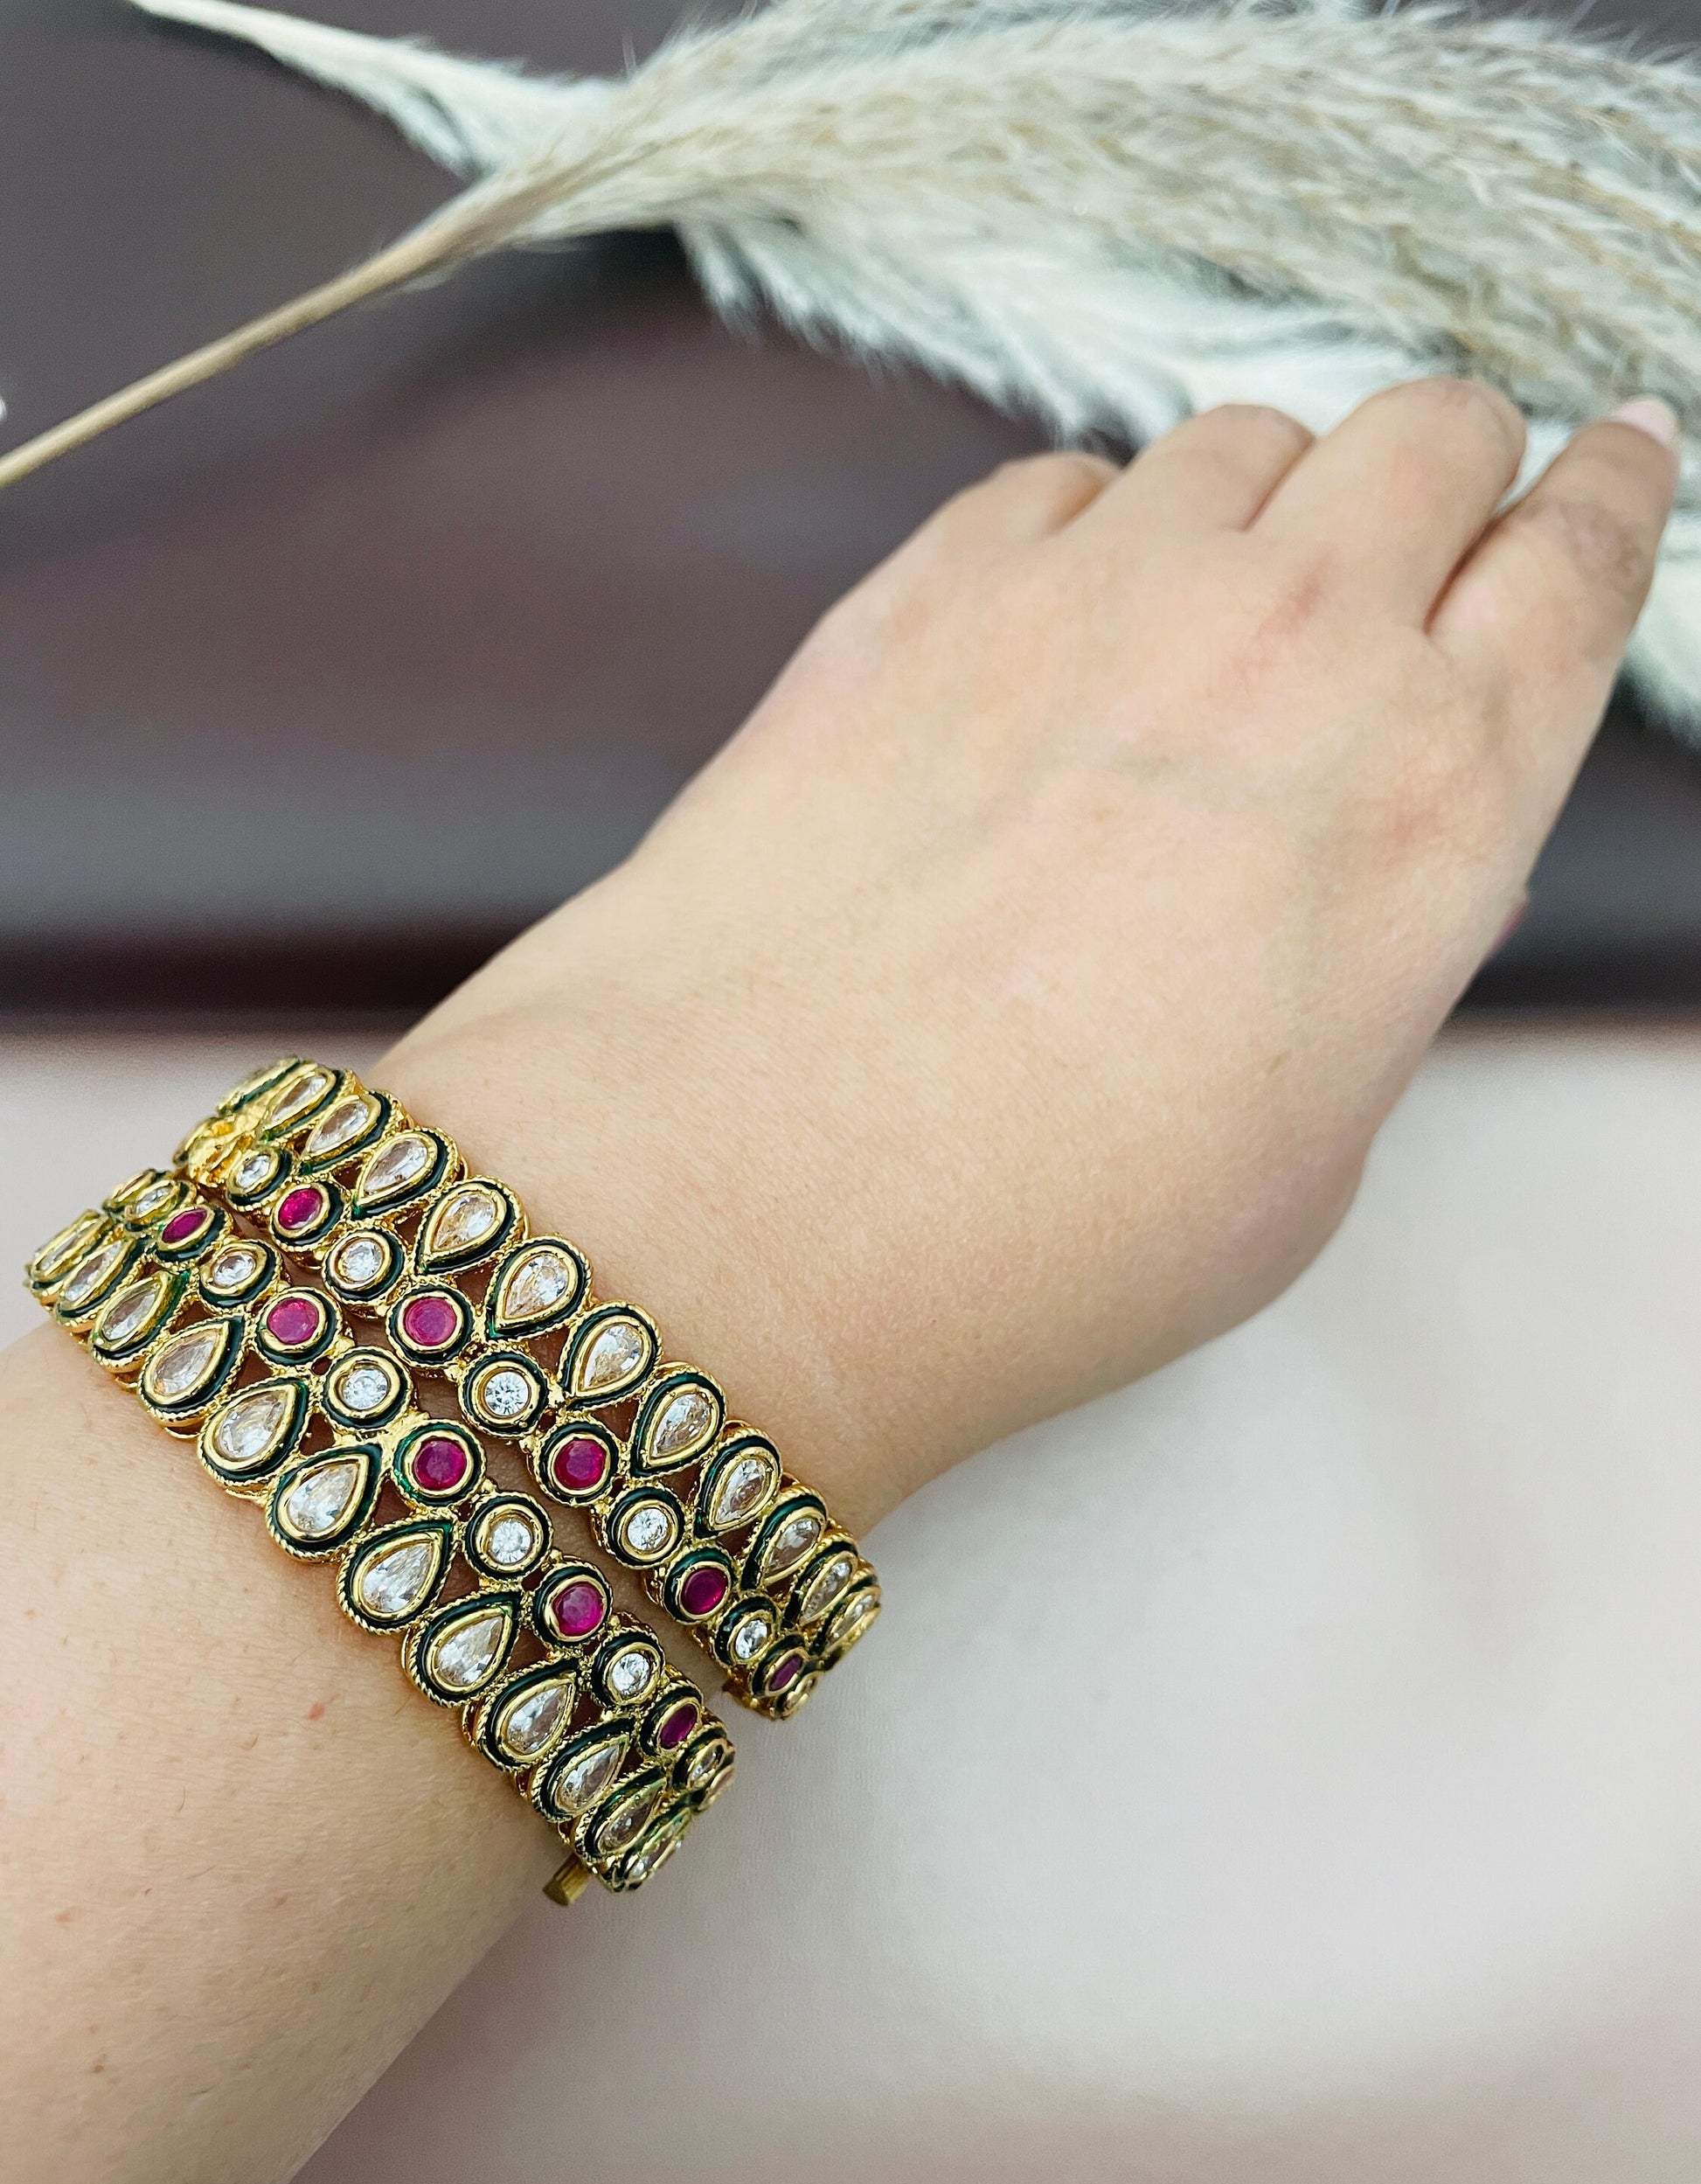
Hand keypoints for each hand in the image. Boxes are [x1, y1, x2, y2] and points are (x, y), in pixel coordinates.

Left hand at [387, 380, 1677, 1523]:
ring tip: (1202, 623)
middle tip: (1407, 540)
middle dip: (1444, 472)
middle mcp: (1295, 649)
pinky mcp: (933, 583)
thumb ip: (1366, 955)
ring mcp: (1104, 590)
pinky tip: (1048, 635)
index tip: (1613, 462)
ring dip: (1258, 503)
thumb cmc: (1044, 1230)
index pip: (1579, 565)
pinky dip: (1084, 532)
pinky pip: (1060, 481)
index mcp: (1437, 797)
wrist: (766, 1186)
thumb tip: (1346, 869)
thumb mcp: (1309, 1147)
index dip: (1609, 496)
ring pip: (1244, 437)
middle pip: (1432, 436)